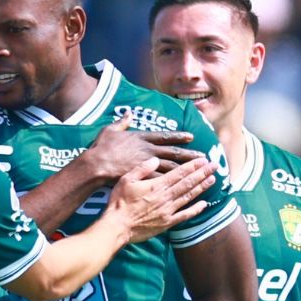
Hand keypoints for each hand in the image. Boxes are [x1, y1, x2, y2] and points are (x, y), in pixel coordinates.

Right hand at [81, 112, 199, 182]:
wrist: (96, 164)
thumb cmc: (101, 148)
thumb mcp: (110, 129)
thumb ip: (122, 122)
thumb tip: (129, 113)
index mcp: (142, 138)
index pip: (164, 136)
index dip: (179, 136)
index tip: (191, 136)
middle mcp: (148, 150)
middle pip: (173, 152)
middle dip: (190, 155)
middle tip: (204, 157)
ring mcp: (147, 164)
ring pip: (172, 167)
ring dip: (187, 169)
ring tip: (200, 171)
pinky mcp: (144, 177)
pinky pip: (163, 180)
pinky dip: (175, 184)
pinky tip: (185, 187)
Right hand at [105, 157, 215, 242]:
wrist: (117, 227)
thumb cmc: (119, 203)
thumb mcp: (126, 180)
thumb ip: (142, 168)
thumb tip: (156, 159)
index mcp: (156, 185)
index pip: (179, 173)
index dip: (193, 166)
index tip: (204, 160)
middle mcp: (166, 197)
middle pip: (188, 183)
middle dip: (202, 173)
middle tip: (215, 166)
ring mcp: (168, 210)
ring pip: (189, 197)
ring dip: (202, 188)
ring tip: (213, 180)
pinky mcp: (167, 223)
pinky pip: (185, 215)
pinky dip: (195, 210)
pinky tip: (204, 204)